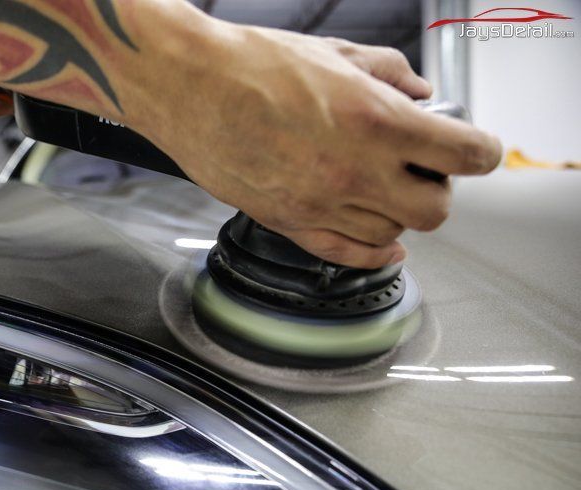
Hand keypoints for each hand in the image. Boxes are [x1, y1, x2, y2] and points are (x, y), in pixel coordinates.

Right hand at [127, 22, 502, 267]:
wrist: (188, 87)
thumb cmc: (251, 65)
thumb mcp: (336, 52)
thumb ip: (390, 72)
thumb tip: (420, 93)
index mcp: (376, 119)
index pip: (466, 154)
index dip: (482, 151)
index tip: (477, 150)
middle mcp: (354, 170)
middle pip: (436, 209)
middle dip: (439, 189)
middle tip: (424, 171)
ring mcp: (320, 203)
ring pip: (393, 235)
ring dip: (400, 215)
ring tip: (385, 192)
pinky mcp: (288, 222)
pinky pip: (347, 255)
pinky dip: (374, 254)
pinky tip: (383, 243)